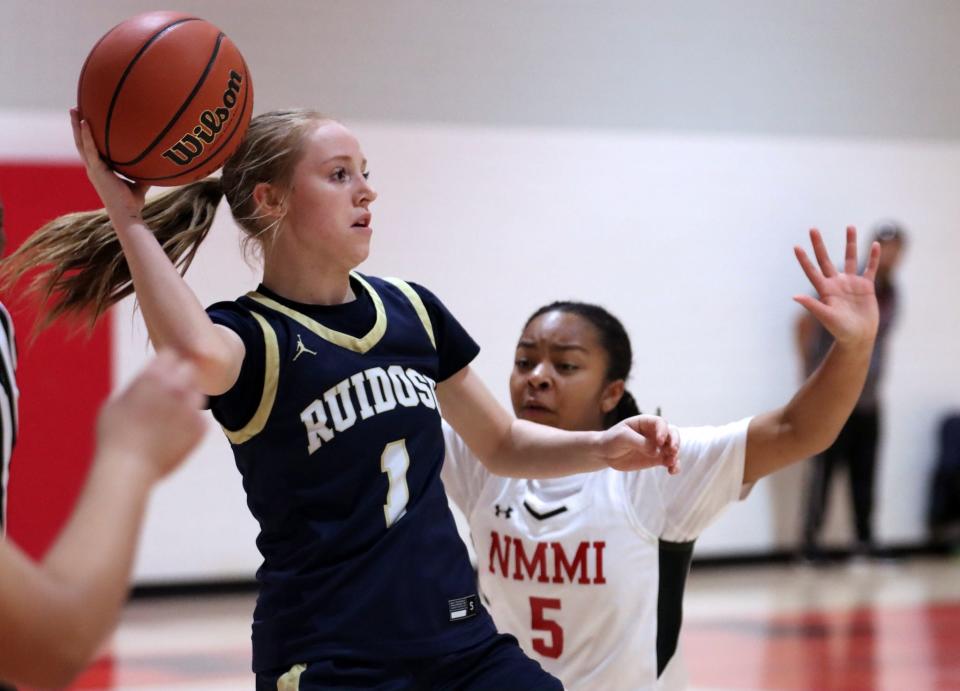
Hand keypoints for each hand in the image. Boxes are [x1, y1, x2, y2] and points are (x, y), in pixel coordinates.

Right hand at [70, 107, 149, 224]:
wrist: (127, 214)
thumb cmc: (133, 203)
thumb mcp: (139, 184)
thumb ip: (142, 173)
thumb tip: (155, 164)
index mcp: (100, 170)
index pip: (91, 150)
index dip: (87, 136)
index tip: (87, 121)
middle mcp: (93, 168)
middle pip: (82, 143)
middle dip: (78, 126)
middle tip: (76, 110)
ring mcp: (93, 169)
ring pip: (81, 143)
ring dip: (77, 126)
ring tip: (74, 109)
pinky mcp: (96, 170)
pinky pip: (90, 149)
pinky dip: (87, 135)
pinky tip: (86, 122)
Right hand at [96, 351, 206, 480]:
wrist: (129, 470)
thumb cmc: (113, 437)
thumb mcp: (115, 403)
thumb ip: (136, 387)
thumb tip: (145, 384)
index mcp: (154, 375)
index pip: (170, 355)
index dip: (165, 364)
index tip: (161, 373)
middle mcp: (177, 387)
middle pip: (188, 370)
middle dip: (179, 378)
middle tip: (168, 394)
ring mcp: (192, 407)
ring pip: (197, 393)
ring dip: (186, 400)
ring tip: (168, 418)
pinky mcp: (201, 427)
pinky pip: (199, 418)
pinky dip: (190, 424)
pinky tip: (173, 435)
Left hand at [599, 415, 680, 473]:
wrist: (605, 453)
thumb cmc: (612, 440)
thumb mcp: (623, 438)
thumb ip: (639, 442)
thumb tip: (656, 451)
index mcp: (645, 422)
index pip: (660, 423)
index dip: (662, 431)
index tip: (658, 442)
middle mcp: (654, 433)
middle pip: (672, 433)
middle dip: (675, 441)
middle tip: (672, 450)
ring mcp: (657, 446)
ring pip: (673, 448)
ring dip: (675, 455)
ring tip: (671, 463)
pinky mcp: (656, 459)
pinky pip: (669, 461)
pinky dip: (673, 466)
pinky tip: (672, 471)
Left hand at [794, 227, 879, 346]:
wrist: (858, 338)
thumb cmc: (840, 330)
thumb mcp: (826, 316)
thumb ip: (812, 305)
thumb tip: (794, 297)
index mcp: (824, 290)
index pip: (811, 271)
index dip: (804, 259)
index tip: (796, 246)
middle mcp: (836, 283)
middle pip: (825, 259)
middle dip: (819, 244)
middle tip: (812, 228)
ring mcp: (851, 284)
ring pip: (850, 258)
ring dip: (850, 243)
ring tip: (850, 226)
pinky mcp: (866, 287)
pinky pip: (870, 268)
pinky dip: (873, 257)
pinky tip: (875, 244)